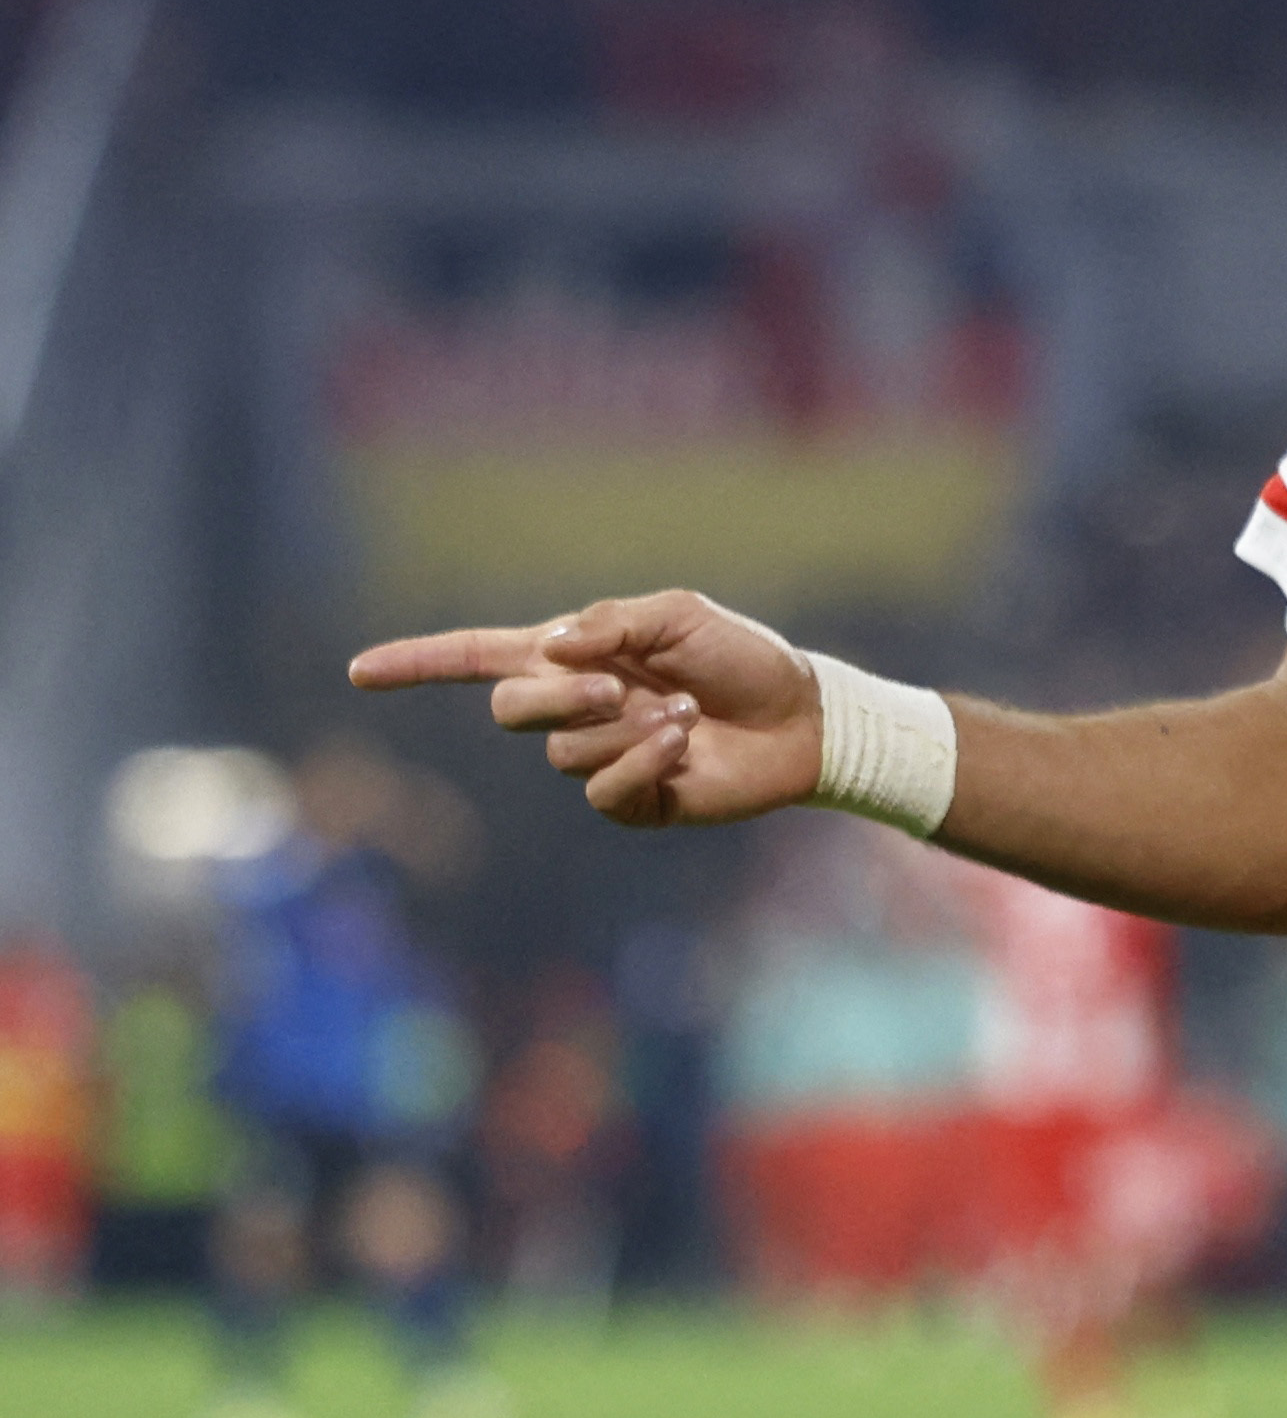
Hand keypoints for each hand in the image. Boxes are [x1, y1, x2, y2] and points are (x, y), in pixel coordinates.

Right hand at [347, 590, 821, 829]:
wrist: (798, 715)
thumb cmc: (741, 657)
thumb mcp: (678, 616)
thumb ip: (608, 624)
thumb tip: (546, 647)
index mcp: (573, 656)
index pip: (477, 658)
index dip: (417, 664)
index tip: (358, 672)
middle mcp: (575, 709)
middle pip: (508, 709)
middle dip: (557, 696)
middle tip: (618, 686)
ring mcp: (599, 759)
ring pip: (560, 750)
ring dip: (623, 725)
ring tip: (683, 710)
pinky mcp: (630, 801)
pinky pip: (600, 789)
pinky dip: (642, 760)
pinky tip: (683, 740)